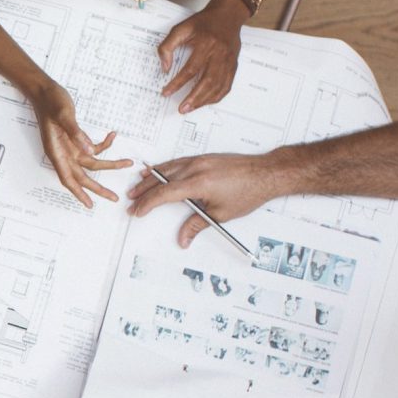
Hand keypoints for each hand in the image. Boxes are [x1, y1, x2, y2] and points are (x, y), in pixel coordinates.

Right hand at [31, 92, 131, 207]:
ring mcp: (70, 147)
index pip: (68, 178)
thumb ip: (76, 133)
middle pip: (82, 176)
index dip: (78, 193)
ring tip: (126, 163)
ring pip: (91, 162)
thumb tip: (90, 151)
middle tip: (113, 197)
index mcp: (56, 151)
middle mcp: (63, 153)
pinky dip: (103, 144)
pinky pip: (91, 147)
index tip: (89, 204)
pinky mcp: (75, 138)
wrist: (44, 91)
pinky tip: (112, 135)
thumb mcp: (64, 115)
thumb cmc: (50, 102)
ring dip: (108, 163)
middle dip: (98, 187)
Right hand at [126, 153, 288, 247]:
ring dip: (151, 178)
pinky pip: (176, 161)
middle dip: (144, 191)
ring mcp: (199, 161)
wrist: (266, 173)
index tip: (138, 211)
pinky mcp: (203, 158)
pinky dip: (164, 168)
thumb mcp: (221, 214)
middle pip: (160, 179)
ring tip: (138, 186)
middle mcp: (196, 168)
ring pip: (166, 168)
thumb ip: (197, 225)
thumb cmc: (248, 191)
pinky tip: (158, 172)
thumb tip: (183, 239)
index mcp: (198, 183)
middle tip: (132, 201)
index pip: (164, 193)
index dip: (148, 203)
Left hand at [158, 0, 246, 112]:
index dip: (177, 83)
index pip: (190, 69)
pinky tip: (205, 102)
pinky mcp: (233, 66)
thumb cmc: (203, 22)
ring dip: (204, 100)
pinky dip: (216, 97)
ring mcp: (229, 61)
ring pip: (218, 86)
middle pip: (207, 80)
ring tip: (190, 108)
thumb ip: (168, 46)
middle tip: (181, 108)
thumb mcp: (181, 28)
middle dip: (194, 97)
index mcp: (206, 44)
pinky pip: (227, 86)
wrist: (227, 15)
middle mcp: (219, 54)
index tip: (166, 92)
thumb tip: (165, 67)